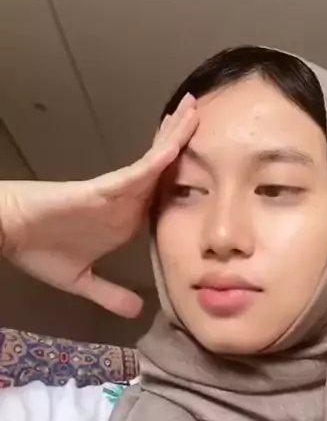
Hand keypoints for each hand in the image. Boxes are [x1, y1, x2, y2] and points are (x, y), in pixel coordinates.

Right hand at [0, 93, 197, 317]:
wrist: (7, 233)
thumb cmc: (39, 249)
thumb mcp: (81, 281)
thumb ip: (110, 294)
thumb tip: (137, 311)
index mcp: (126, 220)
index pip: (164, 194)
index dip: (187, 175)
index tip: (212, 161)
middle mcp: (126, 201)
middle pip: (164, 168)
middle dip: (184, 139)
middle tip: (206, 111)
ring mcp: (115, 193)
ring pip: (153, 163)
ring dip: (175, 137)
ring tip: (194, 109)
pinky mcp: (100, 190)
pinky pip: (133, 174)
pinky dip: (154, 162)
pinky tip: (173, 147)